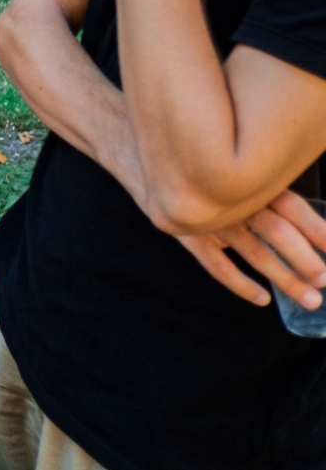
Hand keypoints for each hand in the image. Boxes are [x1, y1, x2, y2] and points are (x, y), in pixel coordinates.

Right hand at [178, 190, 325, 307]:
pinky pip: (217, 265)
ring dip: (284, 279)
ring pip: (254, 254)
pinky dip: (241, 285)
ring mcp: (211, 220)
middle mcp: (235, 201)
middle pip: (276, 232)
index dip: (316, 229)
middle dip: (304, 259)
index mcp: (252, 183)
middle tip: (323, 280)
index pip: (291, 207)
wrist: (160, 170)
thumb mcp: (242, 177)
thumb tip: (313, 228)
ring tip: (310, 299)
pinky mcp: (189, 235)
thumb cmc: (212, 177)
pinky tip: (263, 299)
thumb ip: (270, 195)